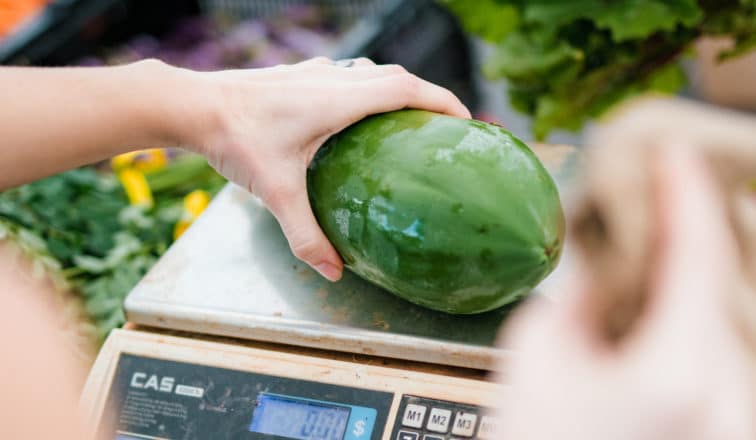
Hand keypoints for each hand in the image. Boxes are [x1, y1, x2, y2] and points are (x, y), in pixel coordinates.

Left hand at [179, 57, 470, 280]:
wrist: (191, 105)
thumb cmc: (235, 140)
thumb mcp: (276, 192)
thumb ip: (306, 235)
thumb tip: (333, 272)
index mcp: (338, 98)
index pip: (406, 88)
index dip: (442, 100)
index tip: (465, 120)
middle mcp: (332, 77)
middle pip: (395, 76)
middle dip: (427, 96)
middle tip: (444, 126)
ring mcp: (314, 71)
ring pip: (370, 70)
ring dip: (395, 88)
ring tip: (407, 120)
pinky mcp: (297, 74)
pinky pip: (346, 74)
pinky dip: (365, 88)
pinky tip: (354, 114)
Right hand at [497, 144, 755, 439]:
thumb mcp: (538, 354)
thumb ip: (577, 299)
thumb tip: (601, 275)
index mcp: (675, 370)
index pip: (696, 258)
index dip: (684, 196)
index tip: (675, 155)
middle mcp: (722, 398)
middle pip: (714, 291)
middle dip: (685, 241)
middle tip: (653, 202)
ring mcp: (728, 419)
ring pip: (716, 326)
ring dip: (682, 288)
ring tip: (640, 266)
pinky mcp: (717, 430)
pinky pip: (712, 361)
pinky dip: (685, 328)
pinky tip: (648, 318)